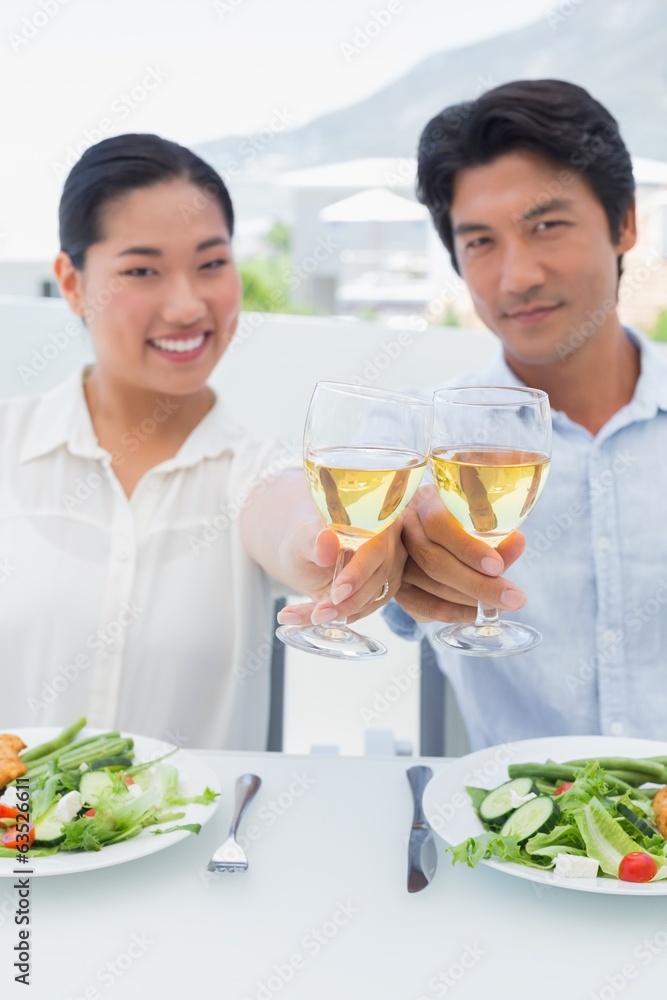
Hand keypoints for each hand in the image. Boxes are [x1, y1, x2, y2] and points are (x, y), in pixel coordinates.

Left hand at [276, 517, 406, 626]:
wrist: (308, 554)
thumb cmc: (306, 541)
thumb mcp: (301, 539)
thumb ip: (312, 541)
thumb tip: (327, 541)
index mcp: (374, 523)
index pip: (374, 550)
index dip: (357, 574)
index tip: (336, 594)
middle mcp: (389, 545)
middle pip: (377, 578)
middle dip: (348, 602)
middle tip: (319, 615)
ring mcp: (390, 569)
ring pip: (373, 597)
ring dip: (342, 612)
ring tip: (311, 617)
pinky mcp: (384, 589)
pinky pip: (366, 608)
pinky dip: (340, 616)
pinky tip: (313, 618)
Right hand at [396, 485, 526, 622]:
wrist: (424, 532)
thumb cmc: (455, 520)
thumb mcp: (472, 517)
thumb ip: (492, 532)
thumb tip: (517, 542)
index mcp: (422, 502)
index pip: (438, 524)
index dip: (467, 548)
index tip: (496, 566)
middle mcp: (400, 531)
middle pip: (433, 561)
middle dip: (477, 584)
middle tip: (513, 598)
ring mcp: (393, 561)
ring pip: (430, 587)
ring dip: (470, 601)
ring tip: (502, 604)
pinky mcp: (396, 588)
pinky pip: (424, 607)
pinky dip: (454, 613)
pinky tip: (477, 612)